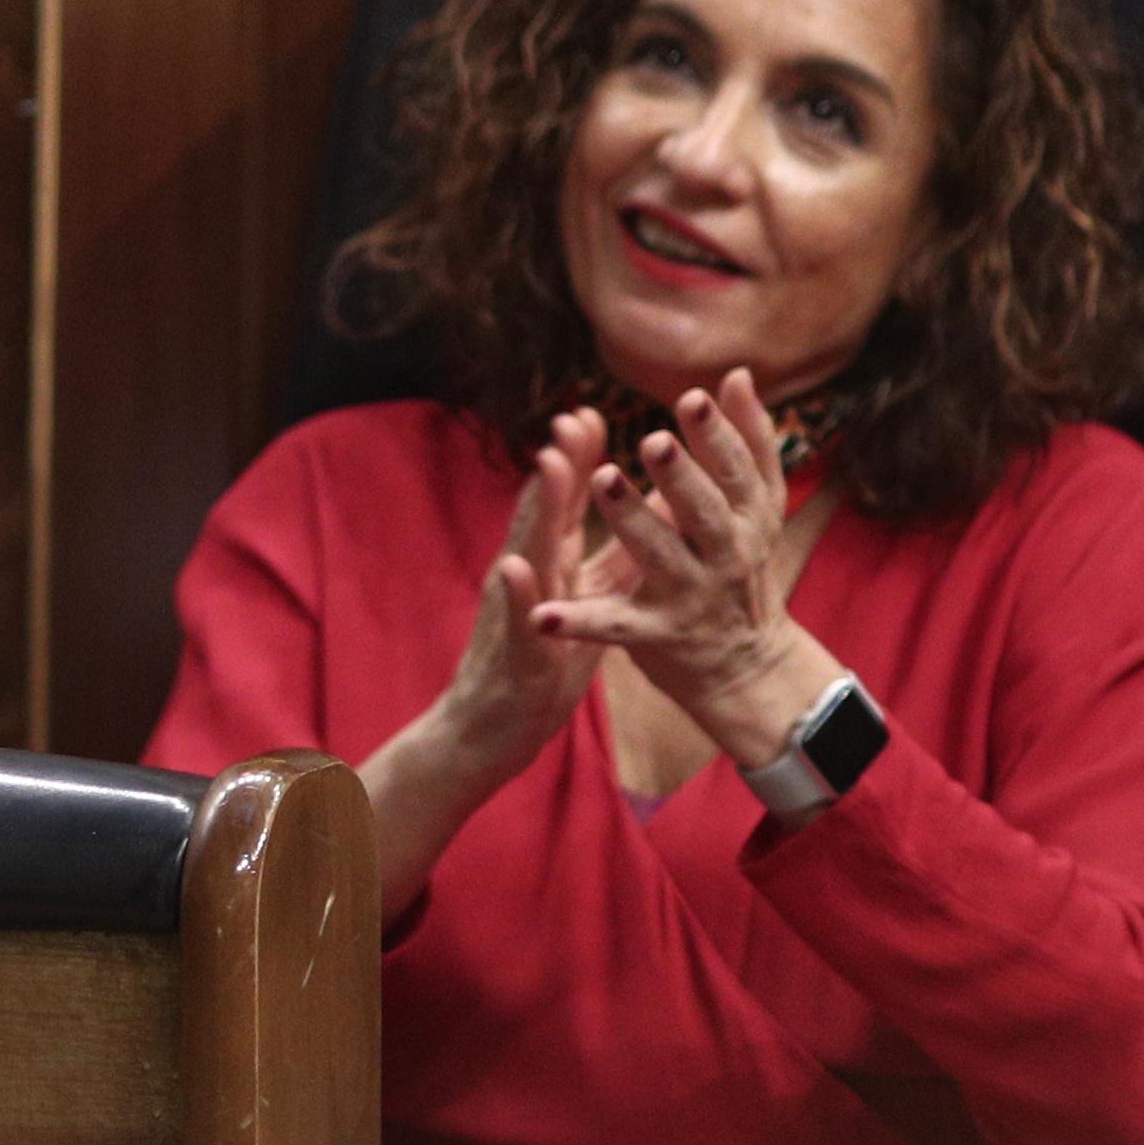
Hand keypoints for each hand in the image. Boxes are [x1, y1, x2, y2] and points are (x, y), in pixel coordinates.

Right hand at [359, 405, 624, 909]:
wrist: (490, 733)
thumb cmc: (543, 667)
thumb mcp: (587, 608)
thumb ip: (615, 563)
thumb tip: (653, 518)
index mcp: (550, 567)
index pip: (568, 505)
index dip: (580, 460)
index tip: (593, 411)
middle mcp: (527, 578)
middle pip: (546, 513)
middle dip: (562, 466)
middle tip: (573, 417)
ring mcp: (516, 612)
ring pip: (527, 552)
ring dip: (538, 508)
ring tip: (548, 465)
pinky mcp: (514, 655)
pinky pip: (518, 619)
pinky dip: (516, 591)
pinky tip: (514, 565)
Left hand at [535, 371, 846, 774]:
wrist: (748, 666)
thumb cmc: (744, 566)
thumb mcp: (757, 508)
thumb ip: (749, 442)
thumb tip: (739, 373)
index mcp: (748, 520)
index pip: (736, 472)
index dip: (716, 436)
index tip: (692, 397)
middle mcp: (724, 556)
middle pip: (703, 512)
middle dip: (679, 476)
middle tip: (651, 439)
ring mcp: (690, 596)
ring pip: (658, 556)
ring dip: (631, 520)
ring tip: (603, 480)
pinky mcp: (654, 635)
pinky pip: (612, 626)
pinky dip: (576, 622)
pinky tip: (541, 615)